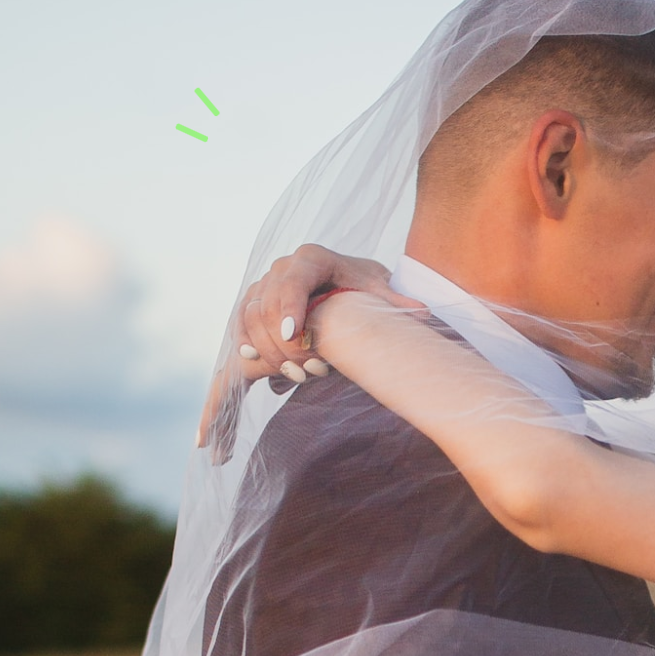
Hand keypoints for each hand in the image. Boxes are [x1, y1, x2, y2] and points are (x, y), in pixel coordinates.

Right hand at [197, 244, 419, 450]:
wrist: (343, 280)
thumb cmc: (363, 285)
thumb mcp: (379, 290)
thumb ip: (393, 300)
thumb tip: (422, 312)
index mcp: (309, 259)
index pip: (292, 281)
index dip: (290, 308)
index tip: (294, 335)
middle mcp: (277, 272)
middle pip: (266, 310)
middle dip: (285, 345)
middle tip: (311, 373)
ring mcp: (260, 294)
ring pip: (247, 325)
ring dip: (268, 356)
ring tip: (298, 378)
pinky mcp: (251, 319)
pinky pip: (235, 344)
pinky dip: (232, 370)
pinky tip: (233, 396)